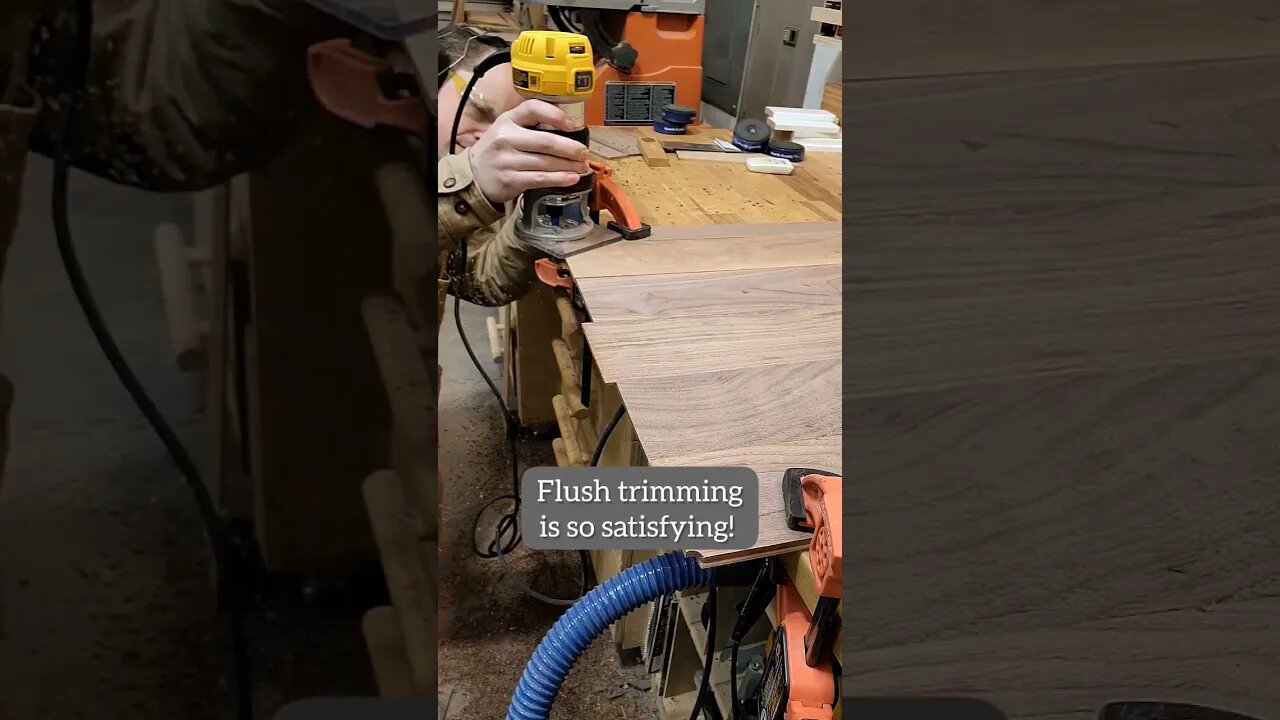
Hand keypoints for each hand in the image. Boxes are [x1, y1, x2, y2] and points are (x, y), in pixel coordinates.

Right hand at [468, 100, 591, 204]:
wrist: (474, 175)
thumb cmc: (498, 149)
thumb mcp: (507, 128)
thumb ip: (530, 124)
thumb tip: (566, 127)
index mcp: (508, 120)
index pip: (533, 108)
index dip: (555, 115)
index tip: (571, 125)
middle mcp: (506, 138)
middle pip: (545, 141)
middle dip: (570, 148)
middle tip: (584, 152)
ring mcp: (507, 160)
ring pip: (545, 162)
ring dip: (568, 165)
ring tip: (581, 166)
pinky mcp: (510, 180)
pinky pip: (540, 179)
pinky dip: (559, 179)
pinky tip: (571, 178)